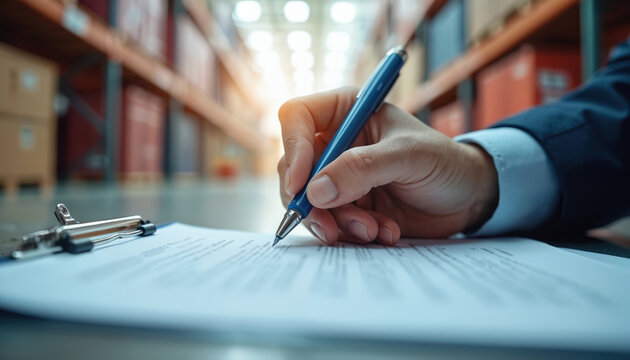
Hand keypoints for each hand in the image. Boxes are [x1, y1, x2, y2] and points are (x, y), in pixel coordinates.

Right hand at [277, 88, 498, 245]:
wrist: (467, 198)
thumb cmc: (444, 161)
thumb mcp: (408, 156)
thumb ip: (362, 168)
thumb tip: (315, 191)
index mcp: (345, 112)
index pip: (296, 118)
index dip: (293, 149)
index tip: (301, 185)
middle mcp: (336, 142)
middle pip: (294, 168)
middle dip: (311, 202)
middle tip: (330, 227)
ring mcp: (339, 176)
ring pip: (310, 202)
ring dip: (338, 222)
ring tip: (374, 230)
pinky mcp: (348, 205)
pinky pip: (331, 222)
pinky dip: (352, 233)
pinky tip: (385, 231)